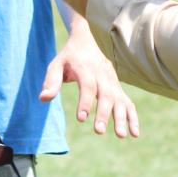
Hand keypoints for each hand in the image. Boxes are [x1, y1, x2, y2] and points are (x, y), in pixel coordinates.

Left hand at [39, 21, 139, 137]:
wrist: (86, 41)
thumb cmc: (68, 57)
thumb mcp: (56, 64)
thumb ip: (51, 81)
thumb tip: (43, 99)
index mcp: (86, 69)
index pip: (88, 86)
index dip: (85, 102)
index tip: (81, 118)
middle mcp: (102, 75)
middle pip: (106, 94)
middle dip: (104, 113)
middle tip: (99, 131)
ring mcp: (112, 81)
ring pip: (119, 99)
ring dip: (121, 117)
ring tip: (121, 135)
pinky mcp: (117, 87)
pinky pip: (127, 102)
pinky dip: (132, 116)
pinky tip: (134, 133)